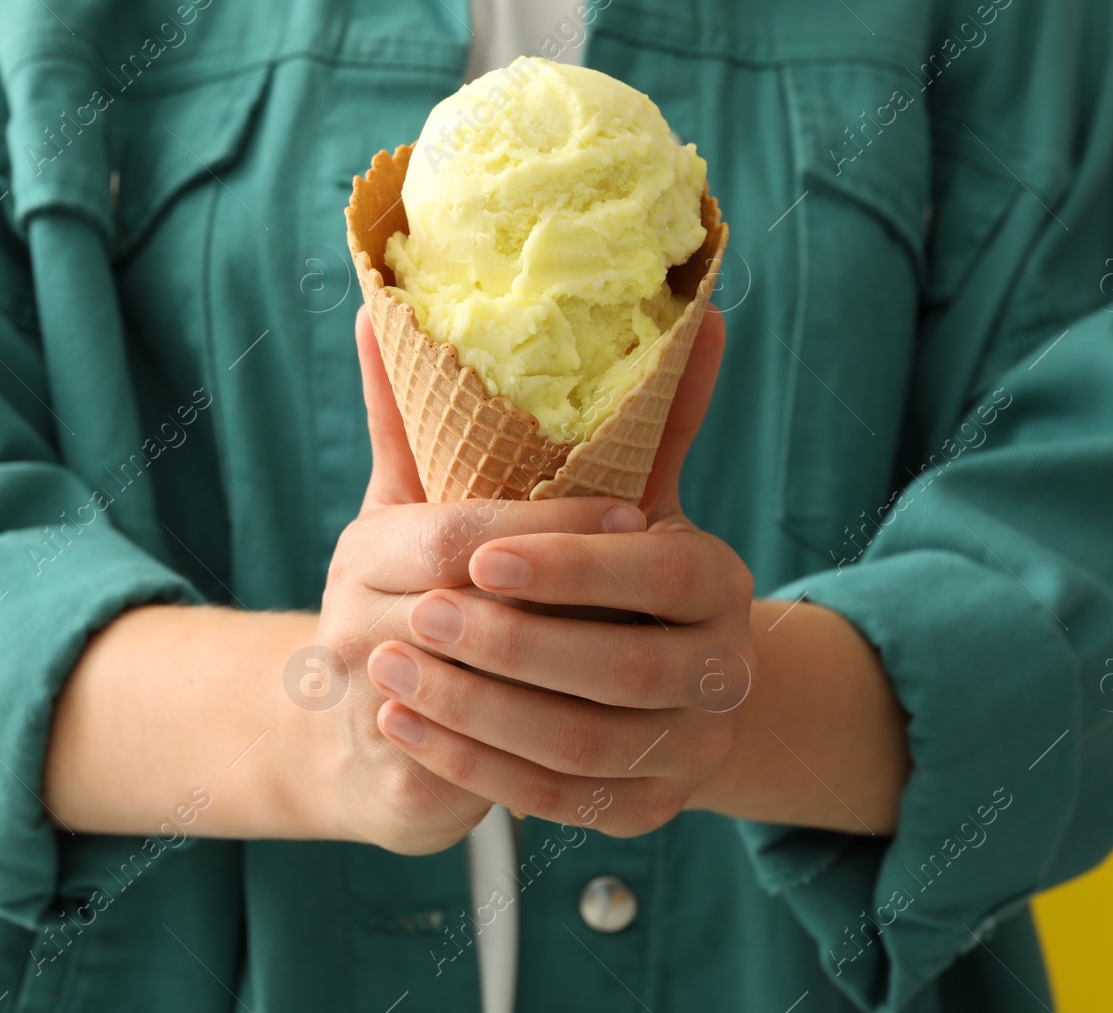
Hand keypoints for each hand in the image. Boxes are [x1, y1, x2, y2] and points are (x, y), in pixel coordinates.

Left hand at [367, 308, 756, 836]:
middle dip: (510, 645)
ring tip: (387, 673)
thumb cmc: (608, 573)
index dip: (573, 565)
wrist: (645, 689)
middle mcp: (725, 671)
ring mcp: (691, 752)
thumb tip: (673, 299)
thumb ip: (621, 416)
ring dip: (477, 712)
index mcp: (721, 581)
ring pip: (581, 746)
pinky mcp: (648, 812)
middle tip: (418, 617)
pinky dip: (476, 768)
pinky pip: (558, 804)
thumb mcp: (613, 495)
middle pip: (621, 670)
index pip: (660, 574)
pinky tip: (406, 728)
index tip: (480, 556)